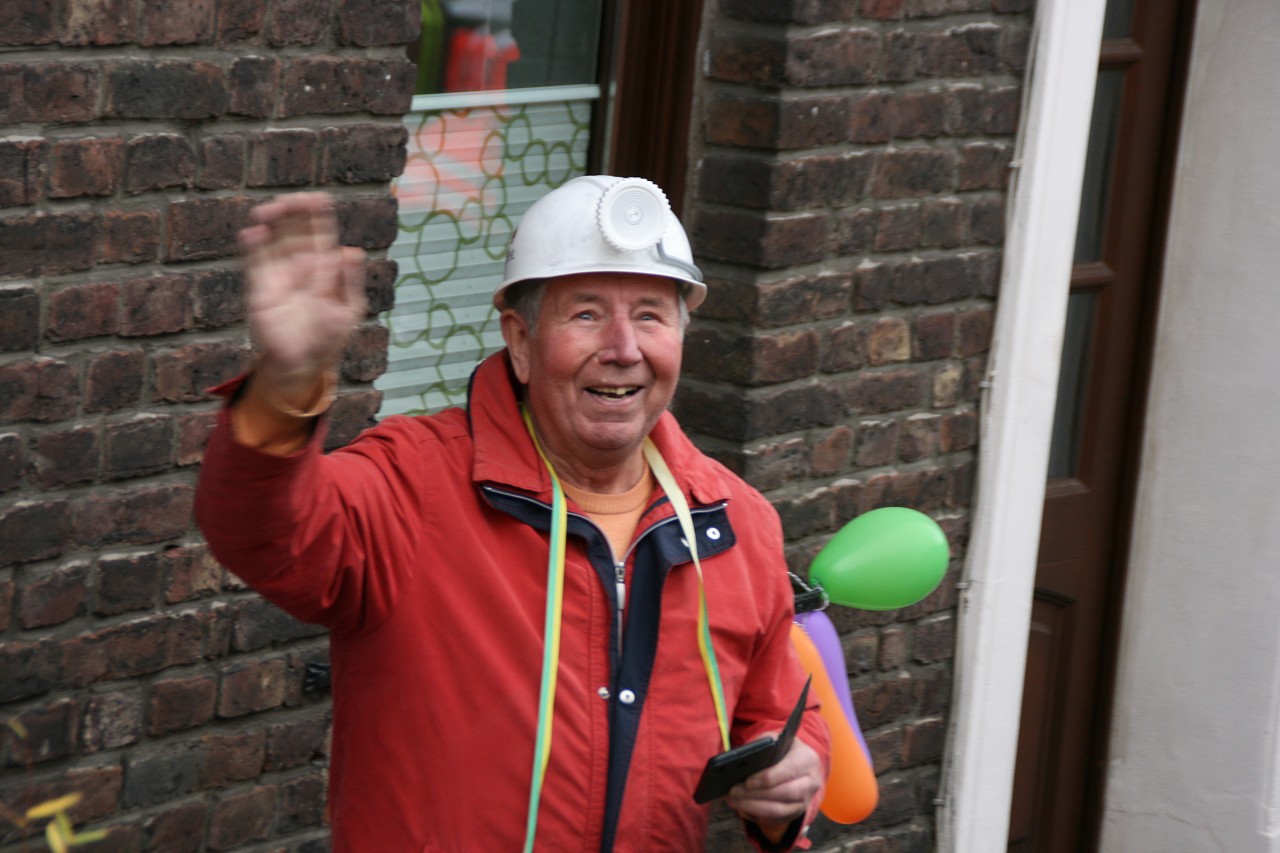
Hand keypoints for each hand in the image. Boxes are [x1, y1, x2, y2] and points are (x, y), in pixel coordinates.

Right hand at [240, 192, 366, 404]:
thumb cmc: (331, 336)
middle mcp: (301, 264)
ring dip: (270, 223)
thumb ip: (349, 281)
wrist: (304, 362)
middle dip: (291, 212)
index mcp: (325, 266)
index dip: (318, 214)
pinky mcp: (261, 287)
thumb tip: (351, 251)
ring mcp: (279, 274)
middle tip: (288, 202)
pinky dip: (253, 246)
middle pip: (294, 228)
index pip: (320, 231)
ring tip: (266, 213)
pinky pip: (255, 262)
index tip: (318, 198)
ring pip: (273, 239)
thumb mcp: (348, 309)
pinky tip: (252, 233)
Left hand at [725, 738, 822, 842]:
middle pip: (784, 793)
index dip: (767, 777)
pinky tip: (741, 807)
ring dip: (753, 807)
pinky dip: (757, 815)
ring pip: (780, 810)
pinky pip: (776, 819)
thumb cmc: (782, 749)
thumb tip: (742, 761)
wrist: (798, 762)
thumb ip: (761, 747)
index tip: (747, 781)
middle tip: (733, 791)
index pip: (788, 771)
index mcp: (808, 759)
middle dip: (756, 794)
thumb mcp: (774, 739)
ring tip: (732, 800)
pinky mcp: (796, 813)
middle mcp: (811, 782)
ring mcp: (805, 801)